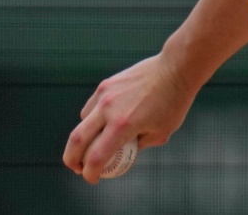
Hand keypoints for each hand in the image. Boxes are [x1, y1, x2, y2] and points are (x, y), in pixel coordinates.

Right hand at [63, 53, 196, 183]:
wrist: (175, 69)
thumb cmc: (173, 103)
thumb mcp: (160, 133)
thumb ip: (138, 145)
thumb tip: (124, 153)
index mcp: (123, 126)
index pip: (96, 157)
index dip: (91, 173)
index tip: (92, 179)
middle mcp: (109, 109)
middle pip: (76, 140)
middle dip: (72, 159)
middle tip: (77, 168)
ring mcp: (105, 94)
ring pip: (82, 121)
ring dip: (83, 137)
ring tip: (93, 144)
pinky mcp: (106, 84)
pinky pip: (91, 106)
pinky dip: (91, 119)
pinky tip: (101, 123)